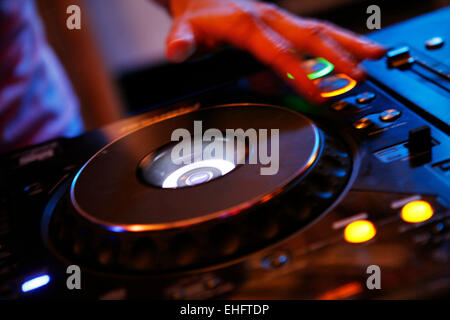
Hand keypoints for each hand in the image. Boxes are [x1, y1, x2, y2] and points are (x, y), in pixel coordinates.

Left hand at [164, 0, 385, 102]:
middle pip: (309, 38)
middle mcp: (269, 19)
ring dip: (348, 43)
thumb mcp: (185, 31)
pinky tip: (356, 49)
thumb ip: (184, 42)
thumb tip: (177, 50)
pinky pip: (316, 31)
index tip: (317, 94)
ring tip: (374, 55)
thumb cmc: (198, 19)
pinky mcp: (285, 24)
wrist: (203, 0)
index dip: (298, 75)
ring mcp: (280, 20)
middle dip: (336, 58)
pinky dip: (340, 40)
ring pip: (320, 30)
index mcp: (247, 25)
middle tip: (358, 76)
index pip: (278, 53)